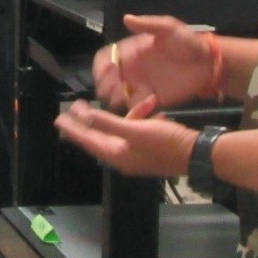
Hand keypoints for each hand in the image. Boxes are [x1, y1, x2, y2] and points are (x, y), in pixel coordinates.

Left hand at [53, 96, 195, 178]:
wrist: (197, 153)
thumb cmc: (165, 143)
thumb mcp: (135, 130)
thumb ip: (108, 123)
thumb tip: (84, 117)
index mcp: (117, 154)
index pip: (88, 140)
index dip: (73, 129)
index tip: (59, 119)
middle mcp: (124, 156)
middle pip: (100, 135)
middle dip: (89, 120)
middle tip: (76, 106)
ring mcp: (138, 152)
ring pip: (122, 129)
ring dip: (125, 114)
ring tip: (129, 101)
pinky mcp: (150, 147)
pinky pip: (139, 129)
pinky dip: (143, 116)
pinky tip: (152, 105)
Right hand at [93, 14, 216, 110]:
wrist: (209, 63)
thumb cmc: (189, 42)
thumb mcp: (169, 28)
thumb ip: (148, 24)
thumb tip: (126, 18)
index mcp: (132, 51)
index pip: (107, 57)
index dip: (101, 65)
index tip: (105, 72)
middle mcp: (132, 69)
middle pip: (108, 79)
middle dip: (104, 85)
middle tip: (110, 91)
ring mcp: (142, 85)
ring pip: (118, 95)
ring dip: (115, 99)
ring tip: (120, 100)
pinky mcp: (153, 99)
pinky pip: (136, 107)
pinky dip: (133, 109)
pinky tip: (140, 105)